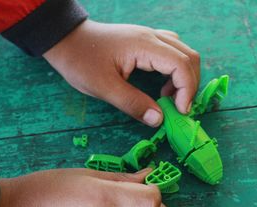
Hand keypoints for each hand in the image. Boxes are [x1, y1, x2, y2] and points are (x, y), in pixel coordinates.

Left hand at [43, 20, 199, 126]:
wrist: (66, 39)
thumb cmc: (81, 61)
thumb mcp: (103, 87)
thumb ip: (132, 104)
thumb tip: (158, 120)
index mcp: (144, 45)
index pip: (181, 65)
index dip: (187, 90)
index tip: (179, 112)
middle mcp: (152, 37)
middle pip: (189, 57)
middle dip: (190, 85)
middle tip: (178, 108)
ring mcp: (149, 36)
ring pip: (183, 53)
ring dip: (184, 77)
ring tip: (169, 98)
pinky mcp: (145, 41)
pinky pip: (171, 51)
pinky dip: (175, 70)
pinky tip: (162, 84)